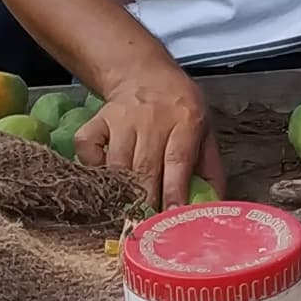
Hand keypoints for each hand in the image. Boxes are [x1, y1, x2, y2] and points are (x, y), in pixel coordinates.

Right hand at [79, 57, 225, 208]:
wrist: (145, 74)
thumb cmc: (179, 110)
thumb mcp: (205, 131)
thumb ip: (210, 169)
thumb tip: (213, 208)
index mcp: (185, 120)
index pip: (177, 162)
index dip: (174, 193)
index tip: (171, 218)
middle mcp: (152, 119)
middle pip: (145, 168)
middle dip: (145, 202)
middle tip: (147, 226)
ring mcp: (121, 119)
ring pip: (117, 165)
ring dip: (122, 191)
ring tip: (128, 208)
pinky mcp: (98, 120)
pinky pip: (87, 149)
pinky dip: (92, 166)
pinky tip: (106, 173)